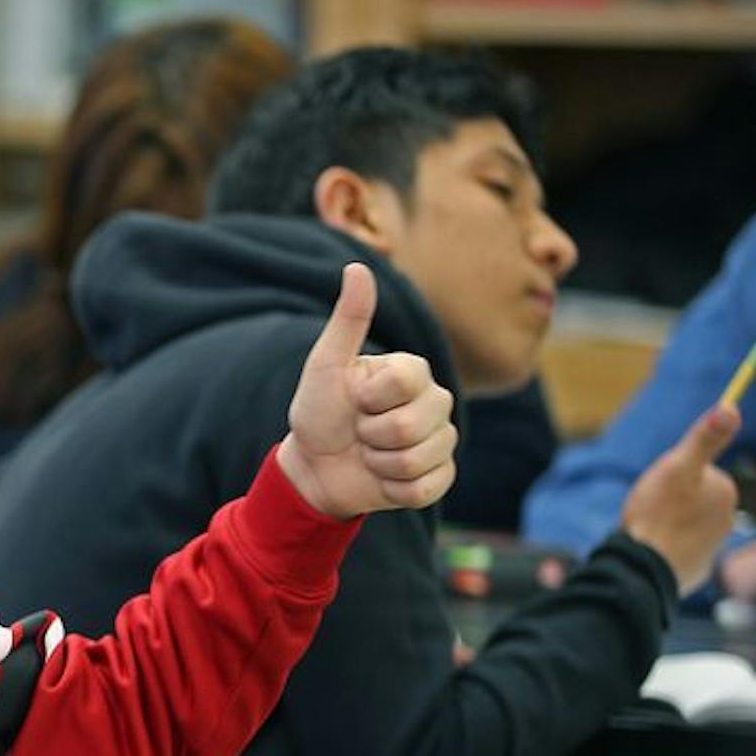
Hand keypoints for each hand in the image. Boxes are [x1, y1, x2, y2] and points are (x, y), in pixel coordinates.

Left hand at [276, 263, 456, 519]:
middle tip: (359, 430)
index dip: (369, 398)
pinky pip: (425, 489)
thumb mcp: (326, 365)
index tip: (355, 398)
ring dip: (378, 463)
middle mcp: (436, 402)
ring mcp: (441, 441)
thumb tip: (357, 267)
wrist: (313, 466)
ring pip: (417, 460)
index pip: (405, 383)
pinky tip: (381, 477)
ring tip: (368, 453)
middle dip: (371, 434)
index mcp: (413, 371)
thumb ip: (348, 320)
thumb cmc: (319, 411)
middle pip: (413, 426)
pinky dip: (392, 489)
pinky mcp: (439, 478)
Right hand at [618, 402, 740, 595]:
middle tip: (649, 508)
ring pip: (684, 524)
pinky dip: (666, 548)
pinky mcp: (696, 569)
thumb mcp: (678, 466)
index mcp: (725, 490)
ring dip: (667, 524)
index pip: (697, 472)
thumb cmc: (658, 514)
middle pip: (691, 499)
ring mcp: (712, 547)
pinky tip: (652, 549)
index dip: (673, 475)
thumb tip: (732, 406)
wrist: (644, 569)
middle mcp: (726, 519)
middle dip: (671, 500)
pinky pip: (679, 550)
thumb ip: (705, 437)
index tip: (658, 488)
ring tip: (647, 530)